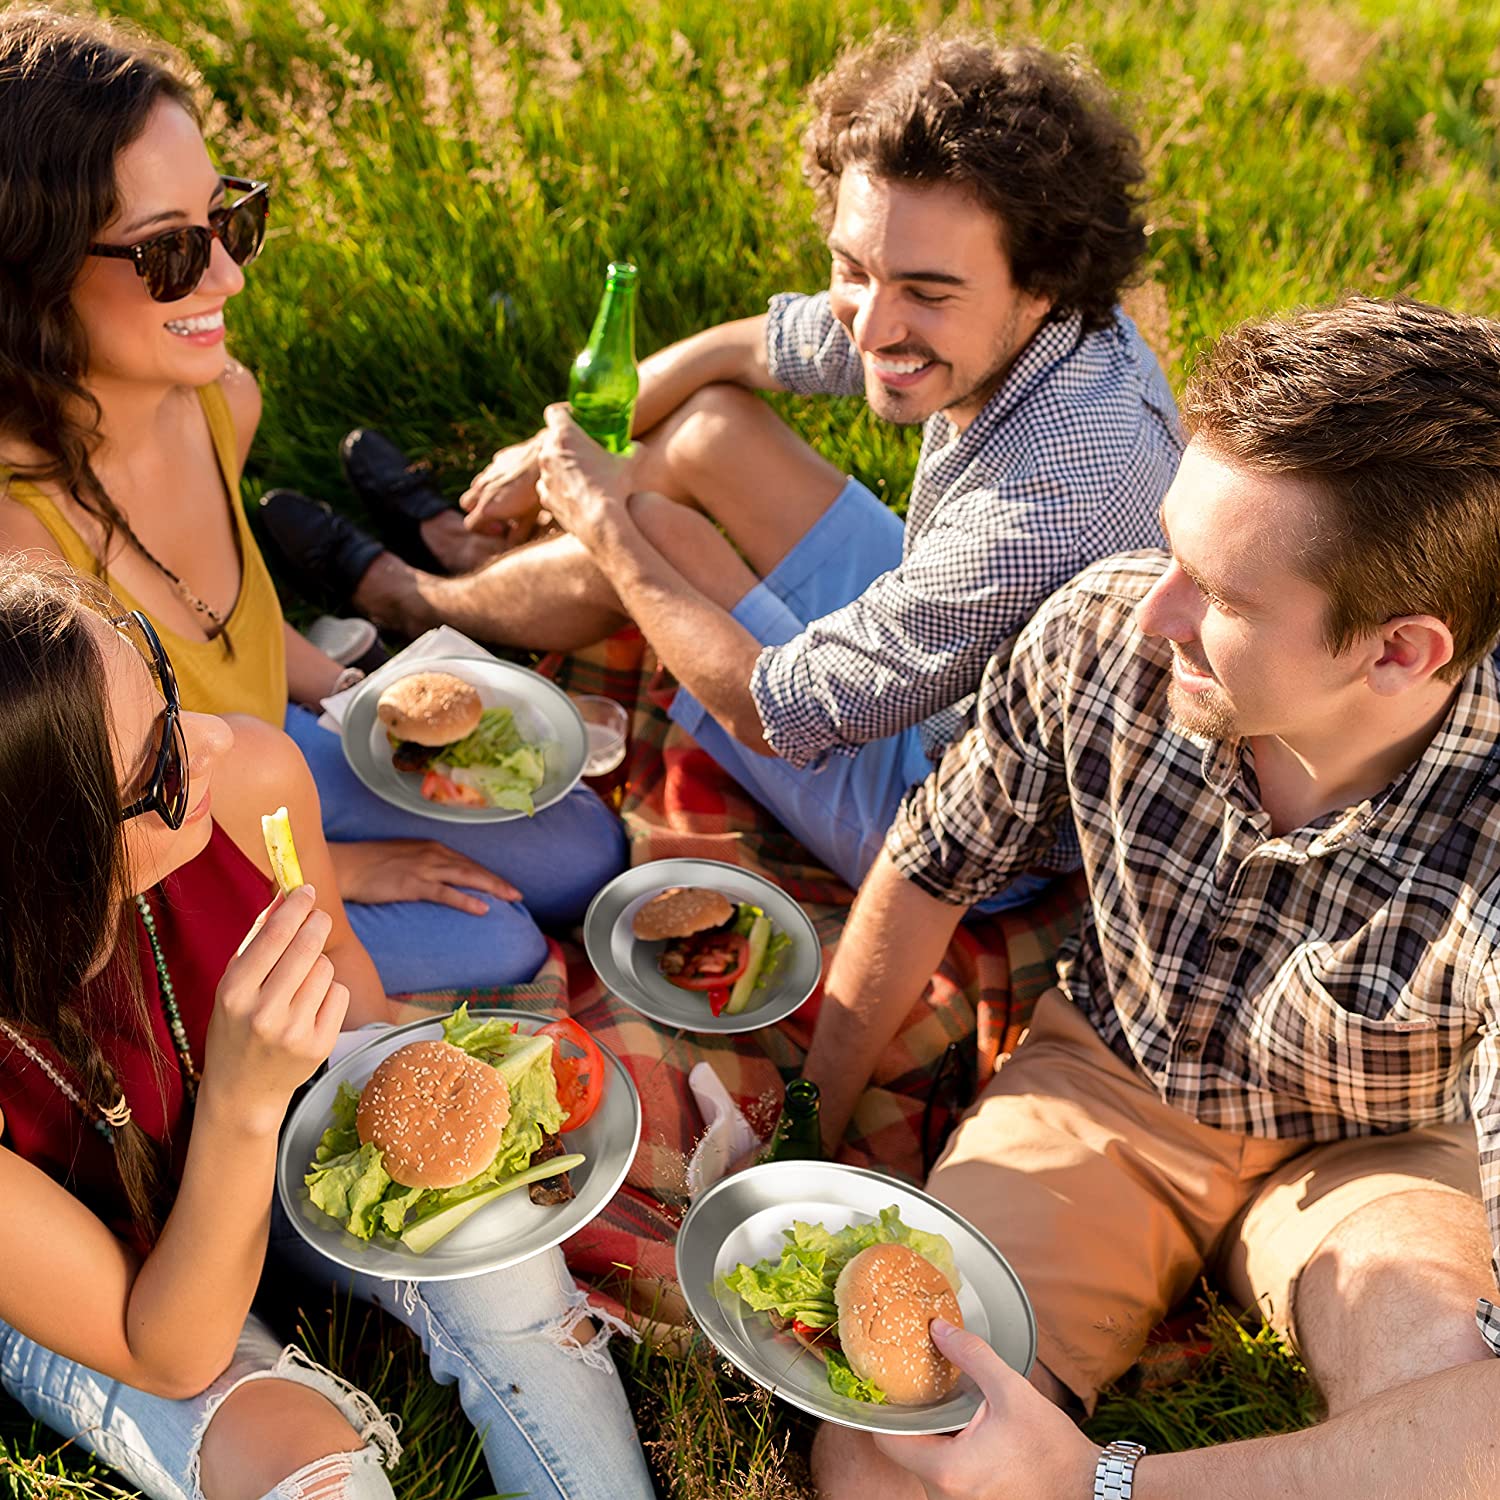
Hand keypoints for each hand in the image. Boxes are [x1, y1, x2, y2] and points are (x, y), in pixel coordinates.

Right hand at [201, 885, 349, 1135]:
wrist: (243, 1091)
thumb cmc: (236, 1027)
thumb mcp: (232, 986)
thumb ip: (256, 942)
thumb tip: (284, 897)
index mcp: (234, 993)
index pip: (274, 936)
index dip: (296, 907)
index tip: (308, 889)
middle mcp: (263, 1013)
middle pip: (307, 947)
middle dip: (317, 923)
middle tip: (318, 916)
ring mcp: (294, 1031)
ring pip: (326, 968)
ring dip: (318, 965)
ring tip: (299, 982)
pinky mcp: (320, 1045)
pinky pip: (338, 993)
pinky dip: (329, 992)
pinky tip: (310, 1007)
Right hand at [327, 838, 521, 915]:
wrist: (346, 866)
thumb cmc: (371, 864)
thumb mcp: (404, 858)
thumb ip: (424, 864)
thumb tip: (438, 877)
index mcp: (431, 847)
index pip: (467, 862)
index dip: (488, 874)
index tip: (505, 885)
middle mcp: (432, 854)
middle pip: (473, 868)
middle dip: (498, 881)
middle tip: (518, 895)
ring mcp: (424, 868)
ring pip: (466, 877)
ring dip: (491, 888)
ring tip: (511, 899)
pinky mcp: (413, 884)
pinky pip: (446, 893)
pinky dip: (466, 900)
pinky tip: (483, 909)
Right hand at [459, 434, 544, 544]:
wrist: (546, 456)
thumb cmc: (538, 492)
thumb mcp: (530, 518)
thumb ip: (518, 534)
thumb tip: (511, 544)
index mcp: (487, 507)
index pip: (470, 524)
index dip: (484, 530)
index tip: (503, 529)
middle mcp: (482, 488)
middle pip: (466, 504)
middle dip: (477, 511)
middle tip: (500, 516)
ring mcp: (489, 471)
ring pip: (476, 485)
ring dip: (485, 494)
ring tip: (506, 499)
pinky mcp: (499, 459)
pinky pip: (491, 471)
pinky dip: (497, 479)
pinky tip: (517, 481)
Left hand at [535, 403, 632, 546]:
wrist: (602, 524)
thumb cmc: (614, 488)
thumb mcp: (630, 464)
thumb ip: (633, 450)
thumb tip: (638, 449)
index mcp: (565, 436)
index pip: (554, 412)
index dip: (565, 413)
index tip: (576, 420)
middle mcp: (548, 454)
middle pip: (552, 439)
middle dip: (566, 443)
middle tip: (583, 448)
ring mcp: (544, 478)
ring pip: (549, 464)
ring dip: (561, 466)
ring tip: (581, 474)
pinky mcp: (545, 499)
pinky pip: (549, 487)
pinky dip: (559, 487)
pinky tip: (577, 494)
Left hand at [873, 1321, 1098, 1499]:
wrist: (1087, 1489)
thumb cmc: (1052, 1448)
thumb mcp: (1011, 1391)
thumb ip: (970, 1356)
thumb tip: (938, 1328)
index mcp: (947, 1471)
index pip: (889, 1441)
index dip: (884, 1409)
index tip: (889, 1382)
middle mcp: (945, 1496)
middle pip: (906, 1452)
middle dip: (913, 1419)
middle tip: (920, 1386)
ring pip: (925, 1465)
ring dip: (932, 1437)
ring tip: (946, 1405)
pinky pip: (945, 1476)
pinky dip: (948, 1452)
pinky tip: (965, 1429)